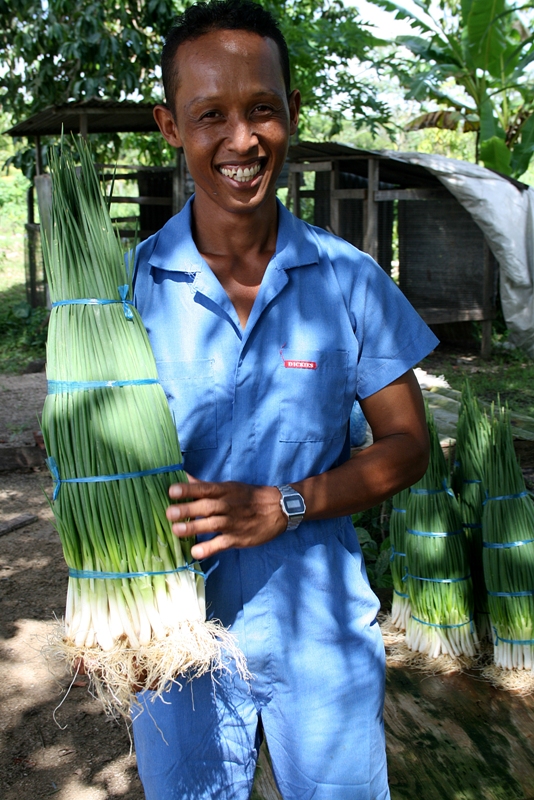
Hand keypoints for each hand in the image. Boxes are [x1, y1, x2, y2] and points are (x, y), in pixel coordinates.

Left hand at [166, 476, 286, 558]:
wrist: (277, 509)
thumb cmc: (247, 497)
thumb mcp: (228, 487)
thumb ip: (203, 486)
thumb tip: (182, 477)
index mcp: (224, 491)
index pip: (204, 489)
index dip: (188, 489)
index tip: (172, 491)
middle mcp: (227, 505)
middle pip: (206, 507)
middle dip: (187, 510)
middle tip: (170, 513)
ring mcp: (233, 523)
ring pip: (211, 525)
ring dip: (194, 528)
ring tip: (176, 530)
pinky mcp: (238, 539)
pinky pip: (222, 544)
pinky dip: (209, 548)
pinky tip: (196, 552)